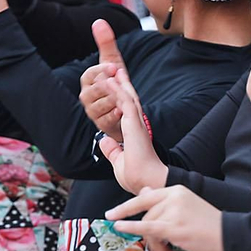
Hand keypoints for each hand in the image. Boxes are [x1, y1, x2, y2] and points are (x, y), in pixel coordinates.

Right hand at [79, 20, 128, 141]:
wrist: (124, 107)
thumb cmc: (116, 82)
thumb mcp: (113, 61)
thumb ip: (106, 43)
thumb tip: (99, 21)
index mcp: (87, 79)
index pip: (90, 74)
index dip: (102, 70)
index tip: (115, 67)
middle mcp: (86, 95)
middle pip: (95, 90)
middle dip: (110, 86)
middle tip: (122, 83)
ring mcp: (92, 110)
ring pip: (101, 104)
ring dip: (114, 100)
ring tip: (124, 97)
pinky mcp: (100, 124)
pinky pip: (106, 119)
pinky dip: (115, 114)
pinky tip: (123, 110)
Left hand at [95, 71, 169, 194]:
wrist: (146, 181)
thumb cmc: (136, 176)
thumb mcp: (118, 160)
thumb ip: (112, 150)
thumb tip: (104, 140)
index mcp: (134, 133)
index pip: (127, 110)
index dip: (121, 96)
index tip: (116, 85)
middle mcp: (137, 125)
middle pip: (129, 98)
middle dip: (122, 83)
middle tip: (117, 69)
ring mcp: (136, 123)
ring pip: (127, 97)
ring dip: (118, 83)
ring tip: (110, 69)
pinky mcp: (134, 124)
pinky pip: (124, 102)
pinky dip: (116, 90)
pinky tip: (109, 80)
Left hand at [107, 185, 221, 250]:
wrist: (231, 236)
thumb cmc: (212, 226)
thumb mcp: (187, 207)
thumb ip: (163, 201)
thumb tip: (142, 192)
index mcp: (178, 190)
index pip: (146, 196)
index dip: (127, 206)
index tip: (113, 214)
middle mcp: (174, 196)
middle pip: (146, 215)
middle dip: (149, 236)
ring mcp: (173, 210)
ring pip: (148, 227)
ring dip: (155, 245)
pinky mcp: (174, 226)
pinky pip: (147, 227)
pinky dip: (131, 227)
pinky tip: (120, 226)